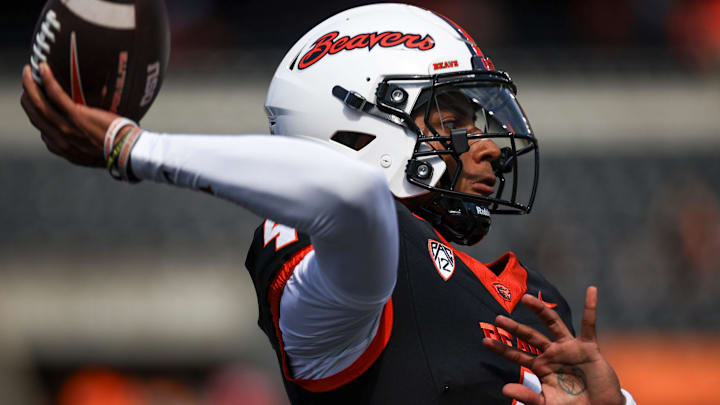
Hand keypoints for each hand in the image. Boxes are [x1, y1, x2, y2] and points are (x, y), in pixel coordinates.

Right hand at [20, 63, 119, 166]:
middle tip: (28, 82)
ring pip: (39, 104)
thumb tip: (82, 134)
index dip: (36, 115)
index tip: (36, 103)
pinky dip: (47, 80)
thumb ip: (83, 145)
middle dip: (28, 97)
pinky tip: (43, 68)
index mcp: (65, 149)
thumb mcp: (94, 154)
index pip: (43, 130)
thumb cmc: (118, 150)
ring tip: (29, 72)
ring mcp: (67, 127)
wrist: (128, 151)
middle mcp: (61, 139)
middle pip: (36, 115)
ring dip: (30, 86)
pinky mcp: (76, 115)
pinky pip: (56, 95)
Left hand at [483, 287, 624, 404]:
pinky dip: (590, 307)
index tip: (485, 341)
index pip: (518, 354)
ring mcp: (570, 348)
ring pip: (553, 323)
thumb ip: (528, 396)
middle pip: (530, 336)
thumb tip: (505, 389)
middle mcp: (553, 354)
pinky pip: (590, 325)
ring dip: (540, 310)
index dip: (502, 348)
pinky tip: (590, 290)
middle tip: (498, 318)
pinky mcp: (588, 348)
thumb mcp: (547, 404)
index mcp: (542, 366)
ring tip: (526, 298)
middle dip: (515, 327)